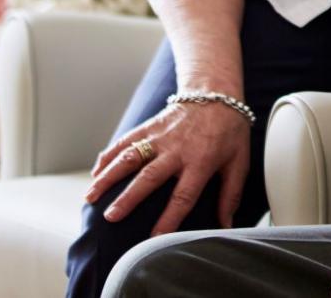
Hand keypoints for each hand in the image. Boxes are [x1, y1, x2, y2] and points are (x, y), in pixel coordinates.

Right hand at [85, 97, 250, 234]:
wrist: (216, 92)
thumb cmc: (229, 130)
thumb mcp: (239, 160)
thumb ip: (231, 193)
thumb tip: (226, 225)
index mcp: (201, 160)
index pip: (184, 195)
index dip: (170, 218)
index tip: (155, 238)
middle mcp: (177, 149)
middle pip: (149, 176)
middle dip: (129, 198)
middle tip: (110, 217)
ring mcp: (160, 136)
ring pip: (130, 157)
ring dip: (108, 177)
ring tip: (91, 197)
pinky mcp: (150, 126)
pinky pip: (126, 140)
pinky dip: (109, 155)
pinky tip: (95, 172)